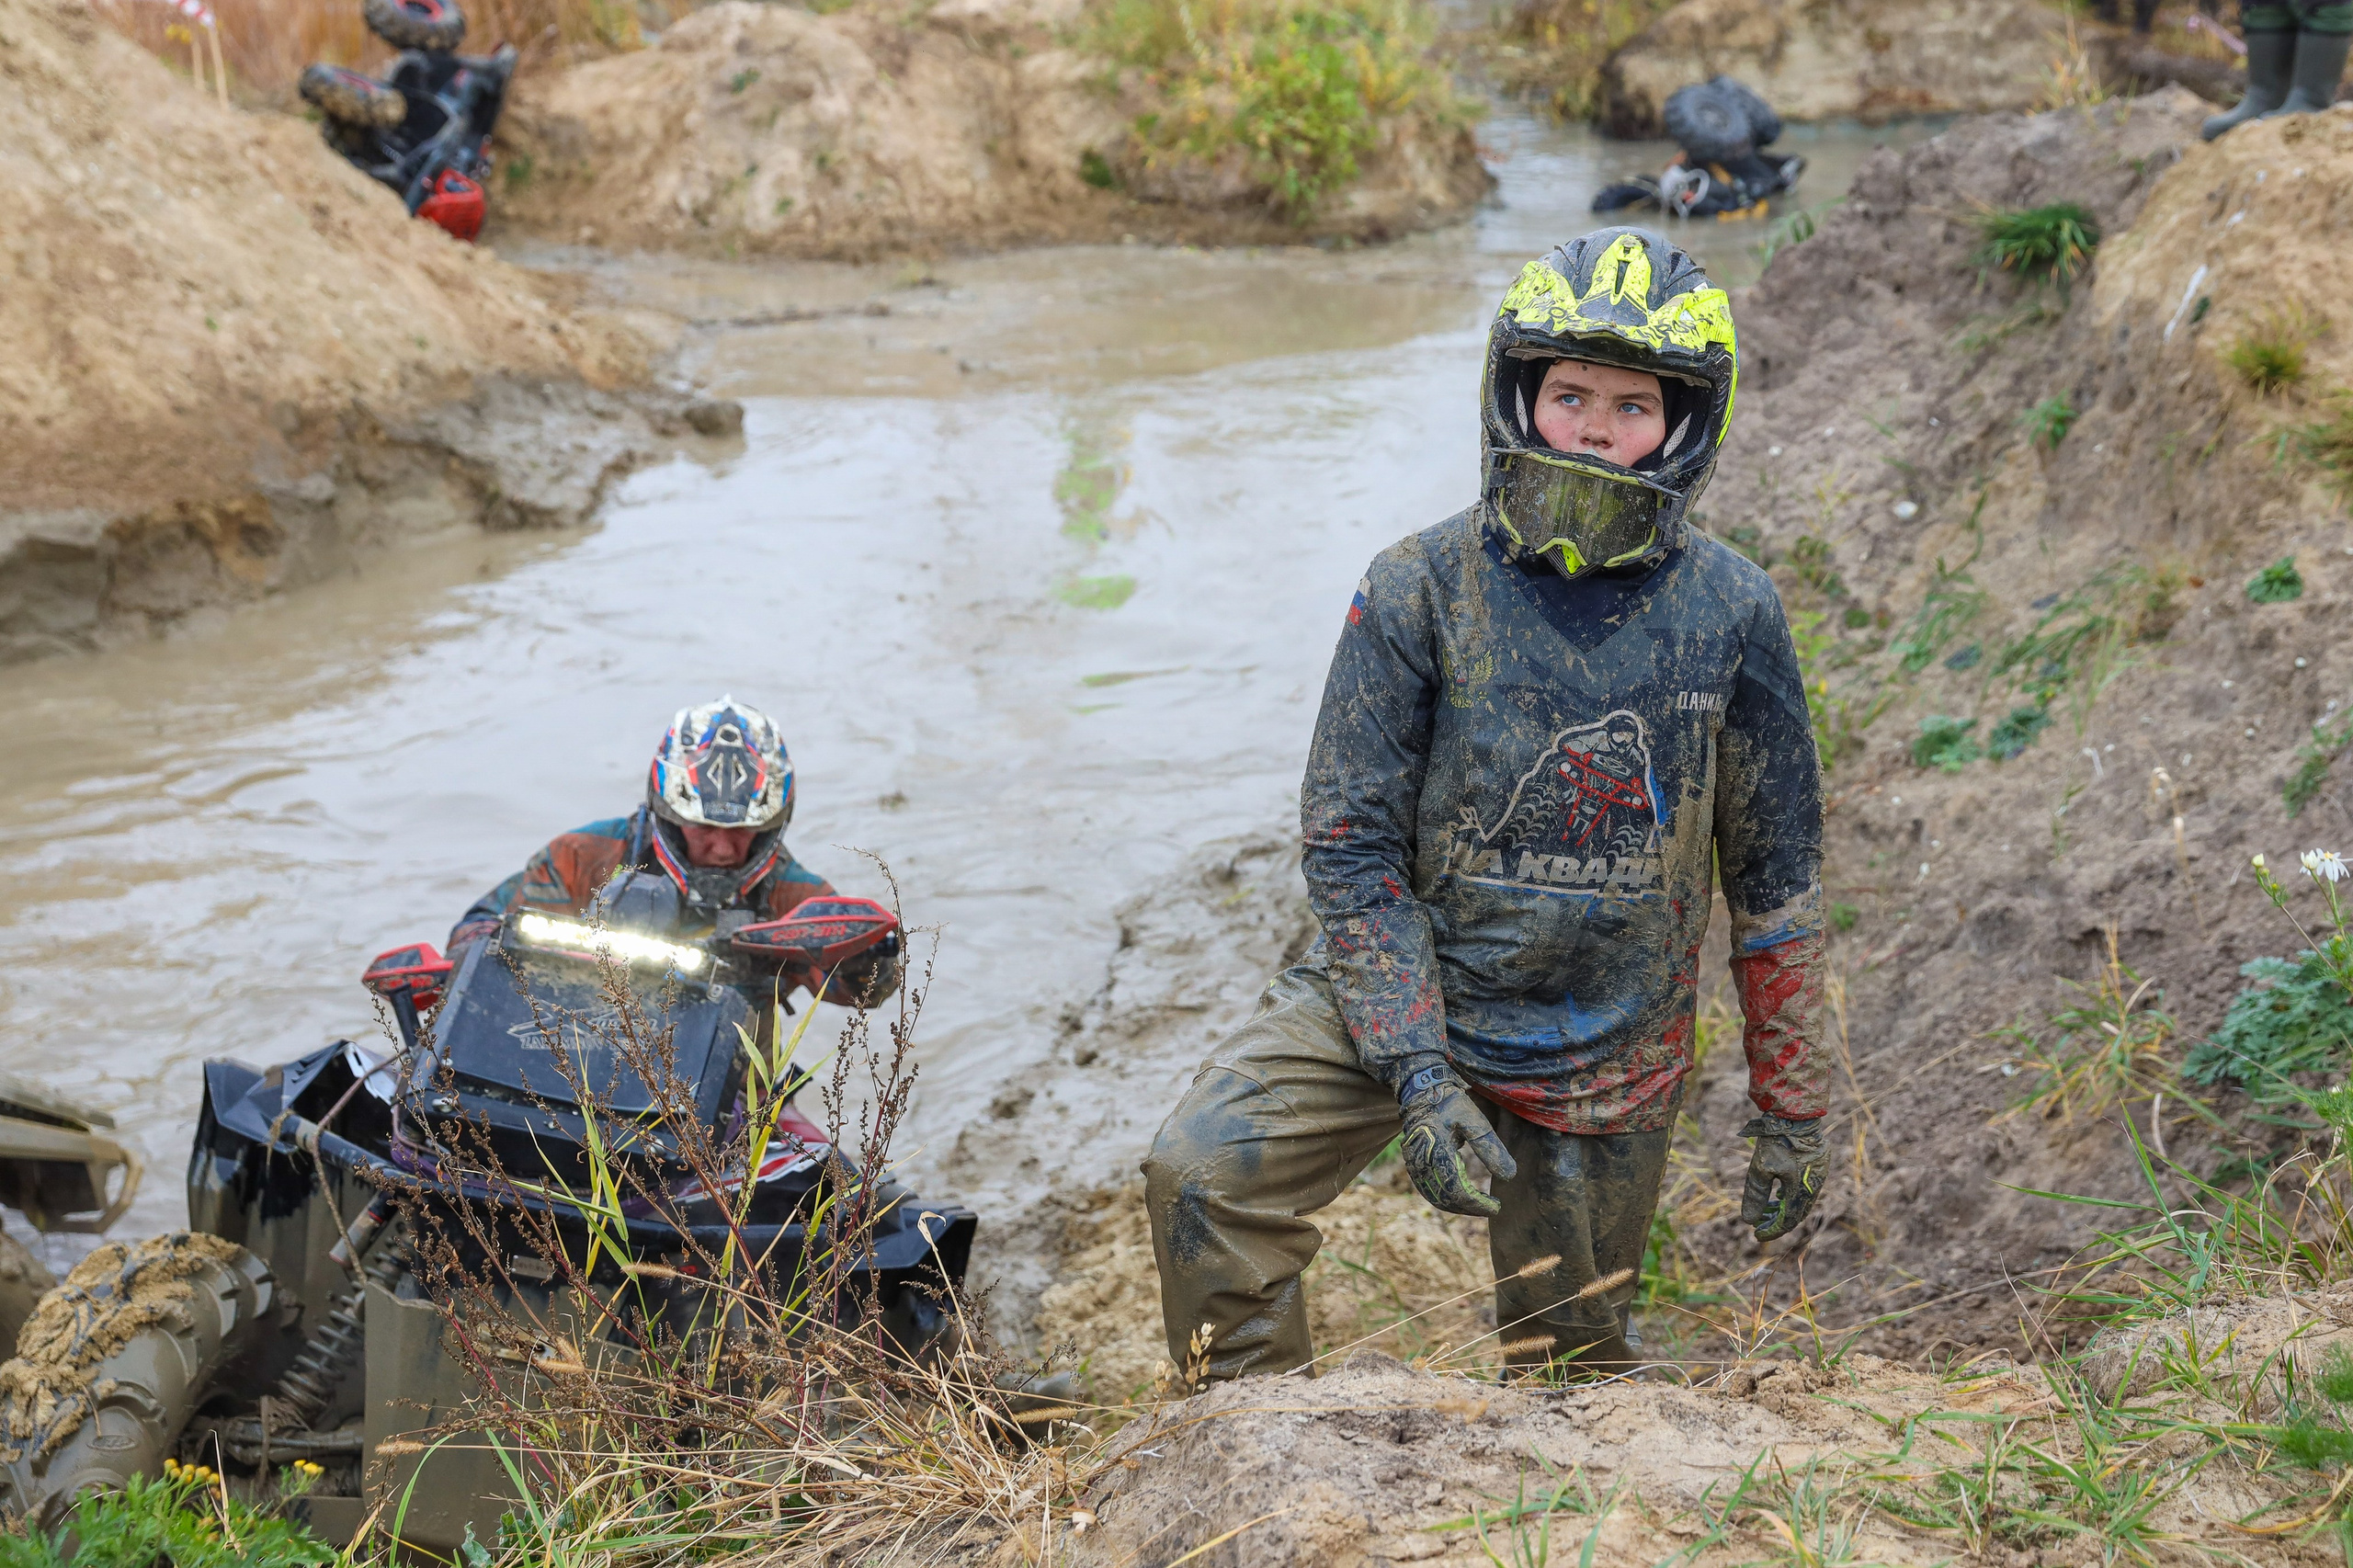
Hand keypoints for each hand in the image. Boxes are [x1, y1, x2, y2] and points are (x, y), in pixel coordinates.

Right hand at [1396, 1061, 1517, 1217]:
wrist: (1421, 1089)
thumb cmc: (1450, 1103)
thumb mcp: (1474, 1120)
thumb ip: (1490, 1147)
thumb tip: (1510, 1176)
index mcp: (1437, 1151)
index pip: (1457, 1190)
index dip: (1477, 1203)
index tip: (1497, 1206)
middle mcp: (1421, 1161)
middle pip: (1445, 1198)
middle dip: (1470, 1208)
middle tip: (1491, 1207)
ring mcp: (1413, 1163)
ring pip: (1434, 1197)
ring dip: (1457, 1207)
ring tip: (1478, 1205)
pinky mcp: (1412, 1163)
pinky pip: (1427, 1189)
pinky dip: (1445, 1199)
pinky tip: (1460, 1198)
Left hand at [1740, 1113, 1826, 1240]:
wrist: (1796, 1114)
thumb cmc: (1777, 1140)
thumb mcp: (1761, 1168)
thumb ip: (1755, 1196)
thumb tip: (1748, 1220)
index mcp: (1802, 1191)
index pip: (1787, 1221)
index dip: (1771, 1231)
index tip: (1755, 1235)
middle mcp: (1814, 1186)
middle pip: (1795, 1214)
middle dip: (1776, 1221)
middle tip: (1758, 1225)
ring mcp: (1819, 1175)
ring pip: (1800, 1201)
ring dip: (1782, 1208)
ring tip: (1765, 1210)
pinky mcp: (1819, 1165)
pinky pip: (1805, 1188)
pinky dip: (1790, 1195)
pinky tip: (1777, 1194)